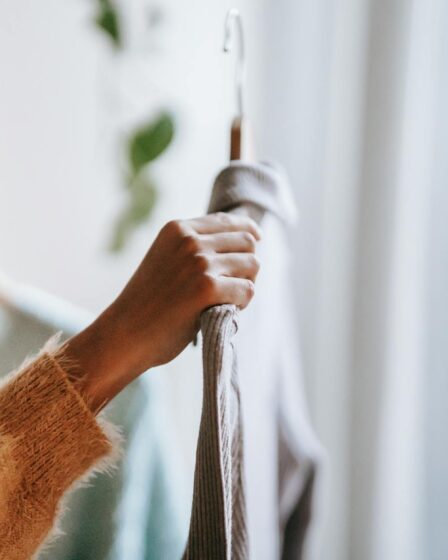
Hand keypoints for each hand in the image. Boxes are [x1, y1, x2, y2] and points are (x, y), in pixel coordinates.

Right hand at [63, 213, 260, 410]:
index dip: (247, 231)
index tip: (257, 240)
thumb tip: (244, 239)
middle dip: (247, 264)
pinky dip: (242, 304)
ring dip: (245, 284)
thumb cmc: (148, 303)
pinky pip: (247, 290)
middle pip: (246, 241)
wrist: (124, 335)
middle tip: (234, 287)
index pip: (227, 221)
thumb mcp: (166, 260)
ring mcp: (198, 263)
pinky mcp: (207, 288)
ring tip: (226, 301)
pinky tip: (224, 312)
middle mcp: (189, 240)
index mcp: (177, 229)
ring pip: (252, 264)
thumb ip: (194, 247)